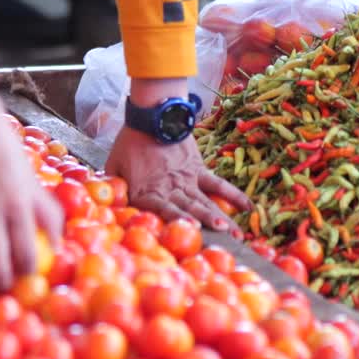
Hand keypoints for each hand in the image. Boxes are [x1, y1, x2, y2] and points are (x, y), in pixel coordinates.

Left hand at [106, 127, 250, 234]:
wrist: (152, 116)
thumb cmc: (129, 143)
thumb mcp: (113, 166)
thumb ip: (114, 187)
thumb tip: (110, 203)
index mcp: (148, 191)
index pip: (163, 210)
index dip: (179, 219)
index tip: (195, 229)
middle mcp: (170, 188)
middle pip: (191, 211)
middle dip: (208, 228)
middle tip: (224, 242)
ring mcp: (187, 180)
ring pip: (206, 202)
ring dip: (221, 217)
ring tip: (235, 232)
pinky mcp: (198, 169)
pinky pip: (218, 184)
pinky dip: (233, 195)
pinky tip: (247, 208)